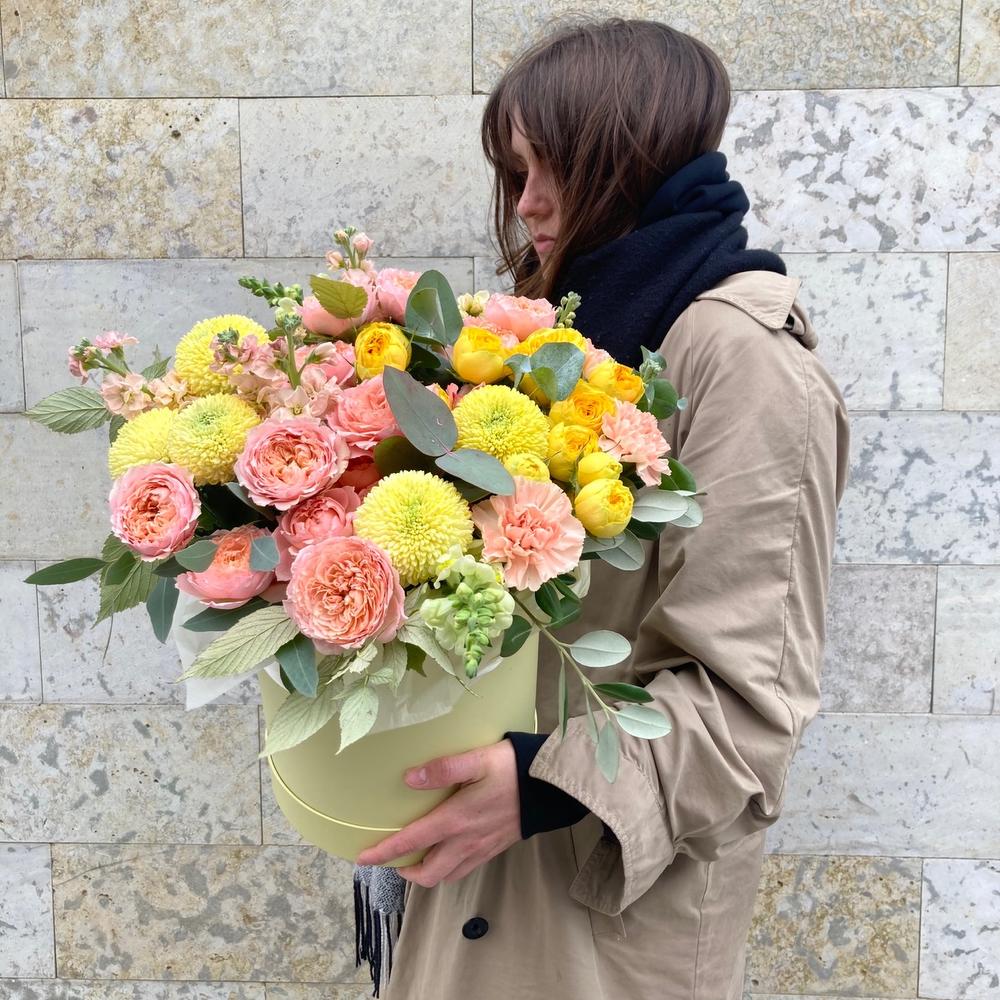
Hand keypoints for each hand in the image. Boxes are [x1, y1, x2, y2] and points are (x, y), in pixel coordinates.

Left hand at [355, 739, 521, 886]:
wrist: (551, 786)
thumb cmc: (512, 768)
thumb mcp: (477, 759)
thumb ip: (443, 769)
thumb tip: (409, 779)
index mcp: (456, 820)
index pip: (412, 842)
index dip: (385, 853)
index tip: (363, 858)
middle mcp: (466, 842)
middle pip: (428, 874)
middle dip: (404, 872)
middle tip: (391, 859)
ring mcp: (481, 849)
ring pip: (446, 876)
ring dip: (426, 872)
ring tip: (415, 858)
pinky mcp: (495, 848)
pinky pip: (464, 869)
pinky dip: (447, 868)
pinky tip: (446, 851)